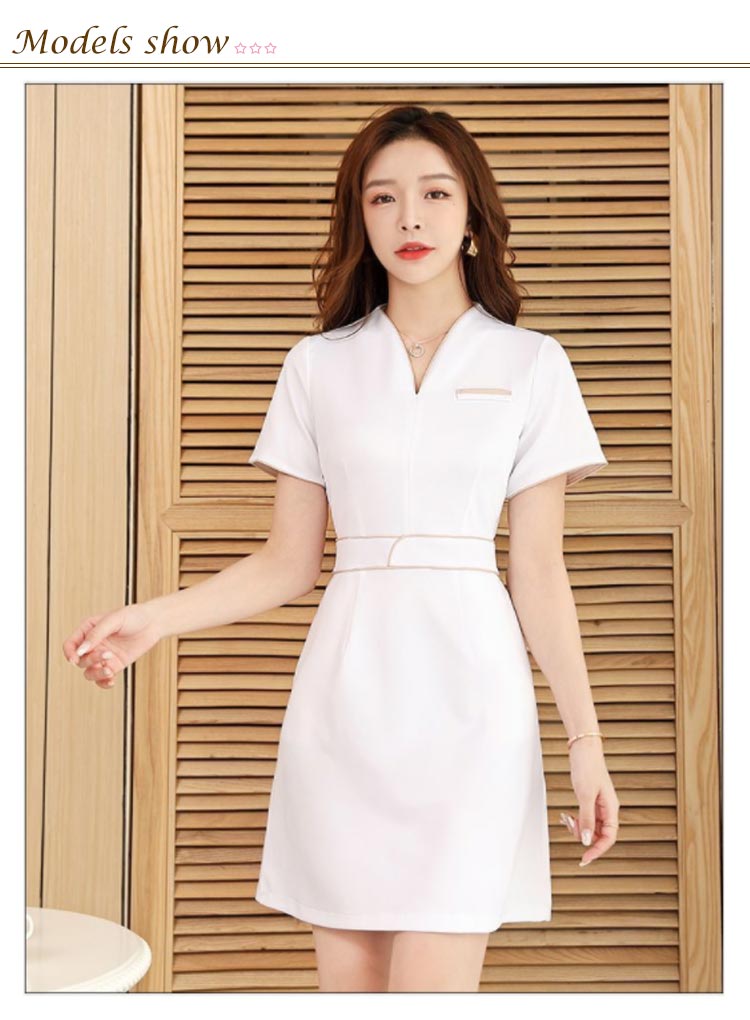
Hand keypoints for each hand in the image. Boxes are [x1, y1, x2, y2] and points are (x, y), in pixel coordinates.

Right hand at [62, 603, 161, 689]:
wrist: (154, 623)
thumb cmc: (134, 616)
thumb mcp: (114, 620)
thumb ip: (96, 634)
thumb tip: (81, 650)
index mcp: (88, 630)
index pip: (70, 645)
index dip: (69, 653)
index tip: (75, 659)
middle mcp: (94, 645)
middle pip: (81, 661)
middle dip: (92, 661)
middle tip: (107, 655)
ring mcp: (103, 656)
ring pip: (90, 673)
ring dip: (97, 674)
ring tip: (110, 670)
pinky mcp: (115, 665)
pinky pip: (103, 679)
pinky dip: (104, 683)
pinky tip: (111, 680)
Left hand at [560, 738, 619, 866]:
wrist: (584, 749)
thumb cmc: (587, 768)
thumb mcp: (585, 795)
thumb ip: (586, 819)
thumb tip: (586, 840)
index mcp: (611, 808)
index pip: (609, 838)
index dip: (598, 850)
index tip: (585, 859)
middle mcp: (607, 809)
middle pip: (600, 835)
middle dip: (585, 837)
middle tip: (571, 829)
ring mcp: (599, 805)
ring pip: (591, 828)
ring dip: (580, 828)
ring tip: (569, 820)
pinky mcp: (590, 801)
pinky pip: (586, 818)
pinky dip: (577, 820)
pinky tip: (569, 817)